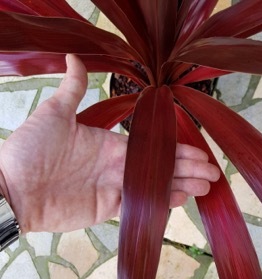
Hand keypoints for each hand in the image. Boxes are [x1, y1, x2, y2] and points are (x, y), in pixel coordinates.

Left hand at [0, 55, 219, 232]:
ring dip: (180, 186)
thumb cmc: (31, 149)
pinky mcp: (107, 208)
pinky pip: (138, 204)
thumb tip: (73, 57)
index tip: (199, 151)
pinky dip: (158, 202)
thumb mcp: (54, 114)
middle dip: (187, 169)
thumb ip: (72, 89)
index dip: (175, 149)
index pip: (150, 146)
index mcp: (109, 143)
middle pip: (159, 167)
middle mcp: (115, 165)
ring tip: (204, 187)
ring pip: (154, 187)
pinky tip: (177, 199)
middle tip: (212, 173)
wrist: (13, 188)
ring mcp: (113, 188)